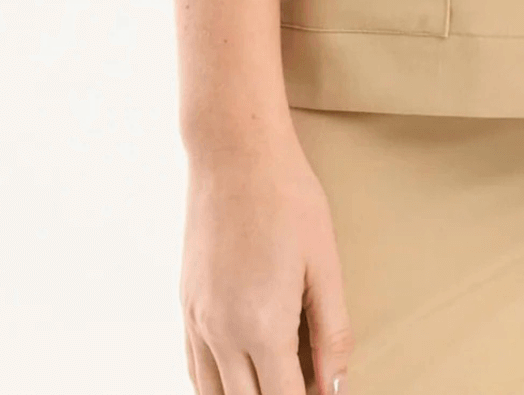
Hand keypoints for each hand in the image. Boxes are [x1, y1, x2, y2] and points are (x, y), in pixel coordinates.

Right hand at [181, 124, 352, 394]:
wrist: (234, 152)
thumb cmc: (287, 198)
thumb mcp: (325, 263)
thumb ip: (332, 332)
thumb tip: (337, 386)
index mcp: (261, 326)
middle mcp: (221, 333)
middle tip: (305, 383)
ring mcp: (197, 321)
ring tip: (277, 378)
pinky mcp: (186, 305)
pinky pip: (194, 368)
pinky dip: (217, 385)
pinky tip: (240, 376)